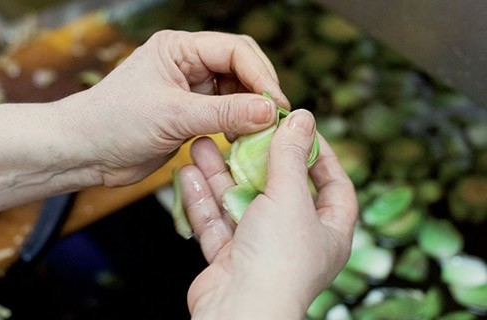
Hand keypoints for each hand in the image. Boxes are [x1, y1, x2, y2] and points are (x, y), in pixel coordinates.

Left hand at [65, 30, 288, 186]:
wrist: (84, 153)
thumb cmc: (116, 123)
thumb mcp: (174, 115)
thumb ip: (225, 112)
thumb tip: (270, 112)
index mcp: (179, 48)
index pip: (234, 50)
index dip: (260, 75)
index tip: (276, 105)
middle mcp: (187, 64)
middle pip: (240, 68)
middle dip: (259, 91)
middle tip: (275, 119)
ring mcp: (189, 89)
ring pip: (235, 92)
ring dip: (250, 110)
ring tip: (261, 133)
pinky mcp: (189, 114)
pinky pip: (224, 114)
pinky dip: (237, 125)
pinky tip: (244, 139)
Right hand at [178, 110, 357, 318]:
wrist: (238, 312)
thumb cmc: (277, 258)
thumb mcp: (290, 197)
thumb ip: (291, 156)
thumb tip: (304, 118)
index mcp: (328, 231)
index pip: (334, 185)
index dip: (321, 154)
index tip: (301, 129)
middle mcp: (296, 240)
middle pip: (278, 190)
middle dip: (255, 160)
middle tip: (240, 132)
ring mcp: (261, 250)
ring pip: (240, 204)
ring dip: (220, 176)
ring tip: (201, 144)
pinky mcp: (230, 259)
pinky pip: (217, 224)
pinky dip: (203, 201)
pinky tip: (187, 174)